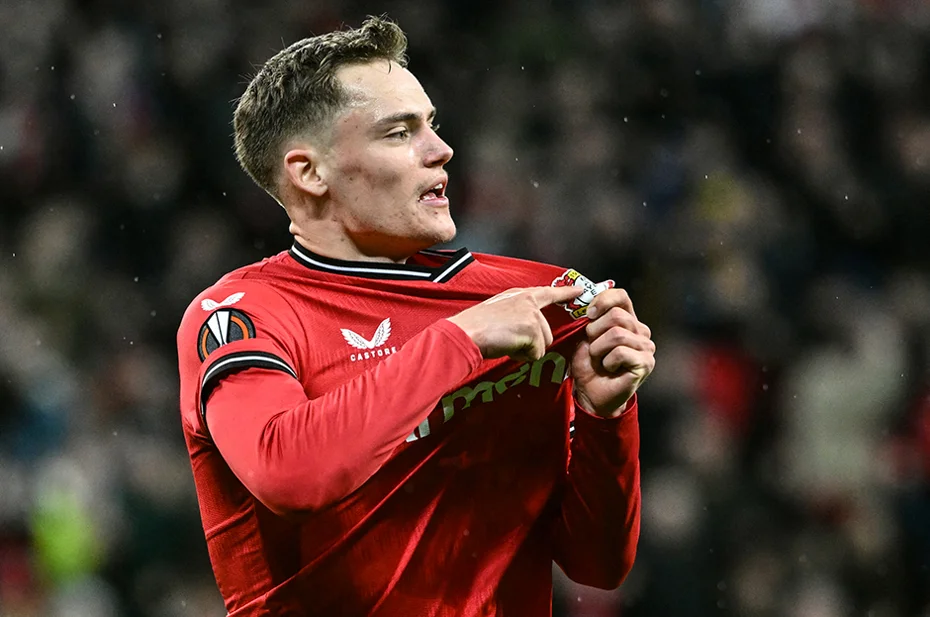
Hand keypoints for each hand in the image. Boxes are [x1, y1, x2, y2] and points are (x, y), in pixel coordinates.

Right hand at [447, 286, 583, 361]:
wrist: (465, 332)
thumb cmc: (474, 327)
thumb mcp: (497, 312)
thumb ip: (516, 316)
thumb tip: (526, 333)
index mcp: (519, 295)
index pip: (548, 292)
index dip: (566, 292)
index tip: (581, 289)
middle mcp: (528, 301)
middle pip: (545, 333)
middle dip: (531, 344)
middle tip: (507, 341)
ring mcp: (532, 315)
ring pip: (542, 344)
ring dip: (525, 350)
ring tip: (505, 343)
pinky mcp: (533, 329)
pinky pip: (536, 354)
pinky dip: (522, 357)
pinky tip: (507, 348)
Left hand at [571, 288, 654, 417]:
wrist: (591, 394)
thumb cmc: (589, 364)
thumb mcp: (585, 336)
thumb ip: (590, 317)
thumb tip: (586, 297)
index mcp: (628, 319)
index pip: (620, 296)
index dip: (602, 301)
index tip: (589, 314)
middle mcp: (641, 330)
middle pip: (617, 316)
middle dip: (595, 332)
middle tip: (593, 348)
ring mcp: (646, 347)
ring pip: (617, 334)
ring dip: (599, 349)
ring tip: (599, 360)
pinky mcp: (646, 363)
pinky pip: (620, 352)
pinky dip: (607, 361)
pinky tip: (609, 369)